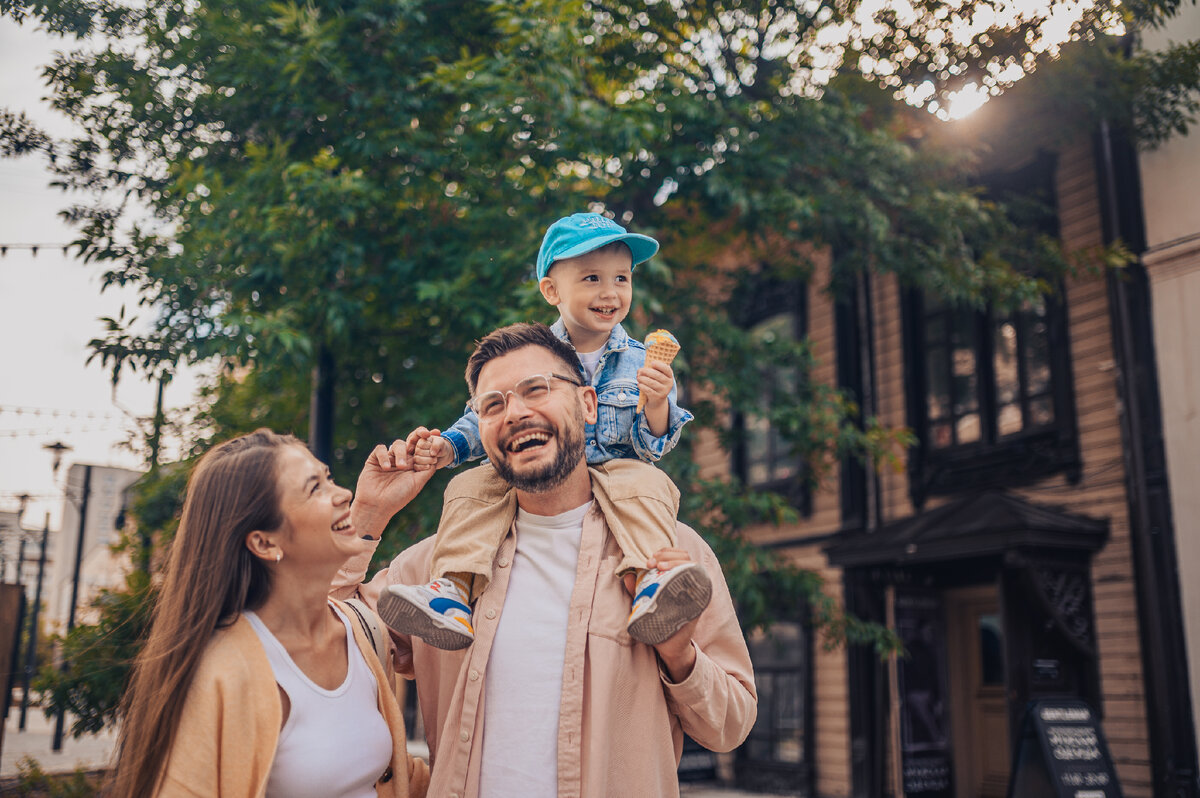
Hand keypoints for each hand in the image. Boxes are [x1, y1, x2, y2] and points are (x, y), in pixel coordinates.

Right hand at [352, 440, 437, 537]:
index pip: (422, 448)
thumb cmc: (398, 498)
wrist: (377, 506)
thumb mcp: (417, 484)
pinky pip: (380, 449)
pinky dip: (384, 456)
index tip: (437, 434)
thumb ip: (426, 471)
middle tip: (425, 433)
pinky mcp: (374, 460)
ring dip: (401, 453)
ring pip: (398, 444)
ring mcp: (388, 459)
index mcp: (413, 465)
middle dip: (418, 434)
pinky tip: (386, 468)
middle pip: (411, 441)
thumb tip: (435, 458)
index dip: (429, 440)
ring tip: (400, 467)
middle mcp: (402, 460)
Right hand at [407, 427, 453, 470]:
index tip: (435, 447)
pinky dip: (425, 467)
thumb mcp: (441, 442)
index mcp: (420, 440)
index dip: (429, 447)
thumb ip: (436, 444)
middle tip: (435, 455)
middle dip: (429, 454)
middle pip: (418, 451)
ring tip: (435, 460)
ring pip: (417, 459)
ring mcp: (416, 456)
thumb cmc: (441, 446)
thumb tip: (432, 453)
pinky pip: (417, 467)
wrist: (443, 455)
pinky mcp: (417, 464)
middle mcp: (416, 448)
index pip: (421, 444)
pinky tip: (431, 466)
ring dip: (428, 460)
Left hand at [622, 547, 699, 681]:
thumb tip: (627, 575)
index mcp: (678, 577)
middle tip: (652, 563)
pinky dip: (690, 576)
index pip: (677, 554)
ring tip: (660, 568)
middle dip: (668, 556)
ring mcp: (695, 591)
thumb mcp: (646, 601)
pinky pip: (700, 585)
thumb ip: (637, 589)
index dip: (664, 552)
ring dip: (676, 562)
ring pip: (692, 566)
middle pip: (685, 557)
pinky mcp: (698, 602)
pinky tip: (677, 576)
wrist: (669, 646)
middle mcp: (689, 581)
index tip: (648, 560)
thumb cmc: (658, 620)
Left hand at [636, 361, 674, 411]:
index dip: (659, 365)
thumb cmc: (656, 384)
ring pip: (652, 383)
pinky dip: (643, 386)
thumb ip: (653, 371)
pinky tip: (639, 384)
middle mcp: (669, 384)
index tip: (651, 363)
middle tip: (639, 370)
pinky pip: (649, 390)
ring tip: (638, 377)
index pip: (666, 369)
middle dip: (647, 372)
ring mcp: (664, 391)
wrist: (657, 400)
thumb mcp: (657, 377)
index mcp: (669, 376)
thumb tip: (641, 369)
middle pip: (657, 375)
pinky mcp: (658, 397)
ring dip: (643, 379)